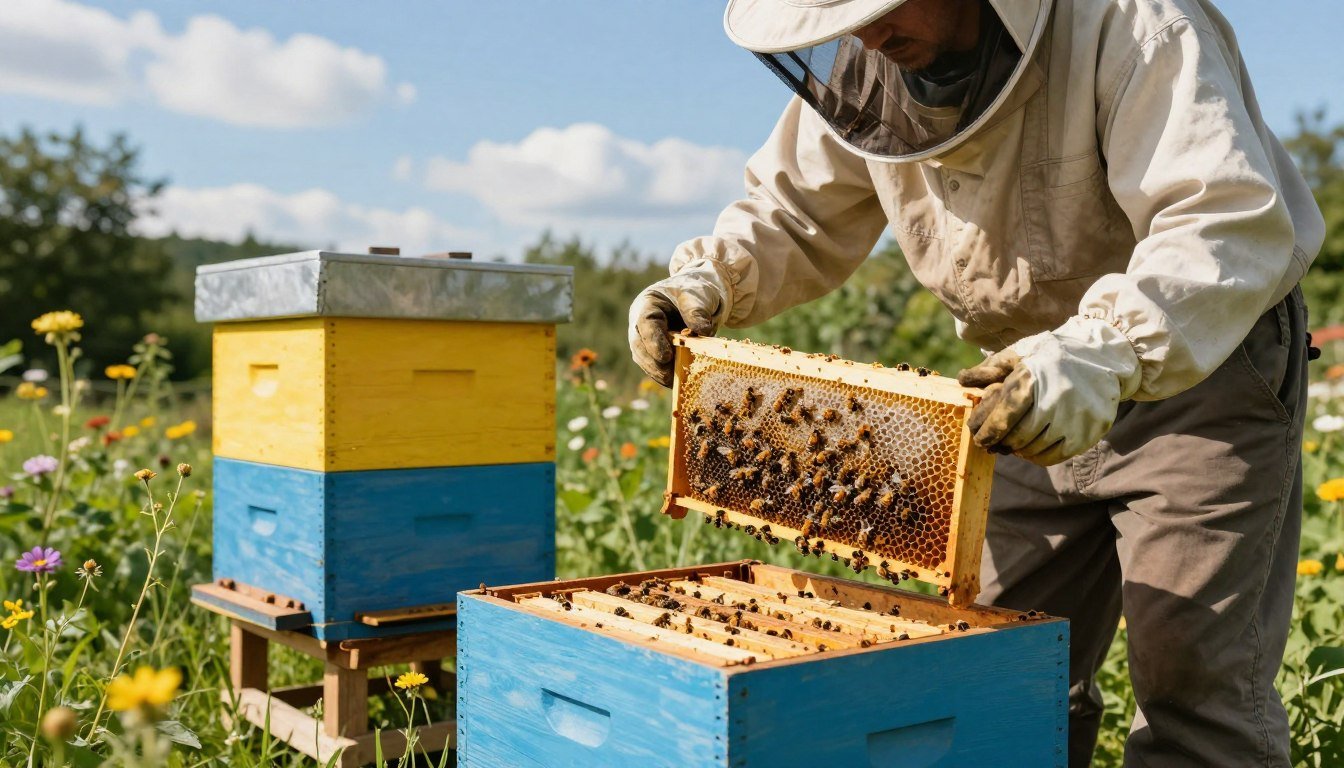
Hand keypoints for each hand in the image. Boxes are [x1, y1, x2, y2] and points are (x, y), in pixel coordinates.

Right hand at [628, 264, 727, 386]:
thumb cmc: (695, 292)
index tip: (666, 357)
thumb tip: (702, 331)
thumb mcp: (698, 296)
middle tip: (669, 376)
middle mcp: (641, 324)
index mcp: (648, 305)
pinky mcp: (655, 353)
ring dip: (658, 373)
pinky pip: (656, 367)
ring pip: (645, 360)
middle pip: (639, 346)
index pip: (645, 323)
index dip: (653, 341)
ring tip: (675, 382)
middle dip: (653, 363)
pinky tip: (678, 383)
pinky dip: (666, 376)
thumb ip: (697, 310)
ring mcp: (645, 339)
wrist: (700, 300)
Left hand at [957, 317, 1141, 465]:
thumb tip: (961, 381)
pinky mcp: (1088, 432)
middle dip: (1000, 443)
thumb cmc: (1052, 356)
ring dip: (1018, 450)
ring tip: (1013, 443)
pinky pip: (1054, 456)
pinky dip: (1038, 456)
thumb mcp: (1021, 353)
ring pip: (1034, 449)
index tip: (978, 437)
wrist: (1104, 356)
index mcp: (1032, 378)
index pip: (1002, 417)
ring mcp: (1073, 418)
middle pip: (1016, 437)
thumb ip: (990, 368)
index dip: (985, 432)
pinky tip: (1032, 448)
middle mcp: (1054, 400)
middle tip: (992, 444)